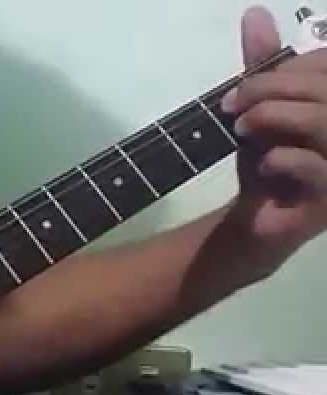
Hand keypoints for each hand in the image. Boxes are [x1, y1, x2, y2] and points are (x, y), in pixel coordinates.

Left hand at [218, 6, 326, 280]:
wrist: (256, 218)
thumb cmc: (269, 160)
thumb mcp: (262, 108)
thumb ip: (264, 66)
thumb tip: (255, 14)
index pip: (325, 64)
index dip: (288, 69)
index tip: (243, 87)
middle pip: (324, 90)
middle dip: (271, 89)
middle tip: (232, 105)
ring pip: (323, 122)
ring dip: (273, 118)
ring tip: (243, 130)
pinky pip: (316, 166)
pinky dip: (281, 159)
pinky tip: (264, 164)